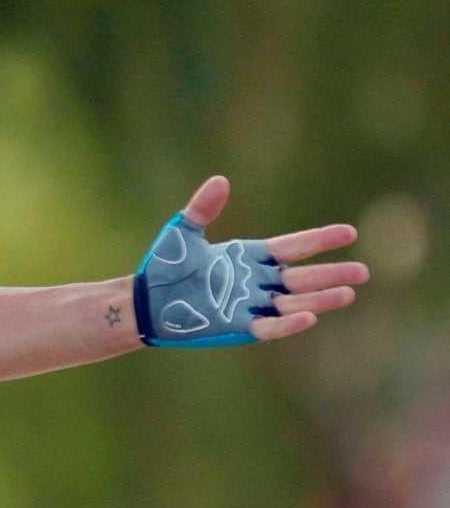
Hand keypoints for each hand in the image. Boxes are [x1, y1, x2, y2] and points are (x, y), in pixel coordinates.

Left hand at [135, 177, 365, 346]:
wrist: (144, 301)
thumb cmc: (164, 267)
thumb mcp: (184, 233)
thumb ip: (203, 209)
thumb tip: (220, 181)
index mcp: (250, 256)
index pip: (294, 247)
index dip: (320, 240)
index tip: (349, 233)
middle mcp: (256, 281)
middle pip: (302, 277)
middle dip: (332, 274)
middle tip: (363, 272)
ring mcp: (249, 304)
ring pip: (293, 302)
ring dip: (320, 299)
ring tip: (348, 294)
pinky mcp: (236, 326)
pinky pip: (268, 326)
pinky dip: (287, 323)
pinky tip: (309, 317)